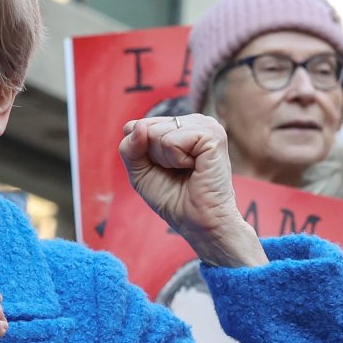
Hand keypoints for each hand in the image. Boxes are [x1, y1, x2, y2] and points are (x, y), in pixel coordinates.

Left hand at [118, 113, 262, 267]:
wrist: (198, 222)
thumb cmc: (173, 199)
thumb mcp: (140, 172)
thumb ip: (129, 148)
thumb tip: (138, 125)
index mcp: (180, 125)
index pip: (139, 126)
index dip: (142, 154)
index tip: (164, 170)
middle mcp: (194, 121)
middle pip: (146, 128)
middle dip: (153, 157)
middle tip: (177, 172)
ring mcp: (205, 125)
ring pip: (157, 133)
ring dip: (165, 160)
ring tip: (187, 171)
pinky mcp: (212, 135)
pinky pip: (171, 141)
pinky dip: (175, 160)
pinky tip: (194, 168)